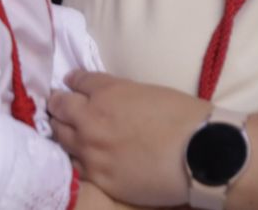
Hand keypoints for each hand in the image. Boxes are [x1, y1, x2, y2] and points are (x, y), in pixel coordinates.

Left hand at [48, 70, 207, 207]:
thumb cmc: (184, 117)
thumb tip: (112, 100)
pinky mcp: (96, 177)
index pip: (79, 81)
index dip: (74, 80)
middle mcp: (91, 120)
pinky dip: (74, 156)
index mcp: (108, 92)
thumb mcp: (151, 92)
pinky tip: (79, 155)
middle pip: (60, 107)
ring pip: (60, 137)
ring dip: (61, 129)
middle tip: (59, 104)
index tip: (71, 81)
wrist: (198, 153)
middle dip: (59, 103)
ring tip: (64, 128)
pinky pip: (74, 164)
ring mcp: (90, 151)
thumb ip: (124, 94)